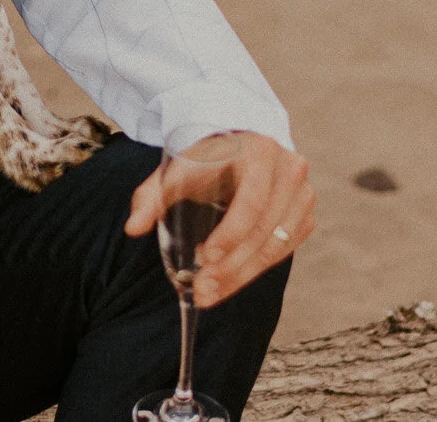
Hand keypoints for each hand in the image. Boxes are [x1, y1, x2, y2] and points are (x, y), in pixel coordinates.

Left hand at [125, 132, 313, 308]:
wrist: (240, 143)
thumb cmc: (206, 157)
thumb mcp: (177, 170)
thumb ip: (151, 196)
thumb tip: (132, 229)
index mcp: (260, 152)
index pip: (252, 201)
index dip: (230, 234)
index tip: (203, 257)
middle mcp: (289, 171)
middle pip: (264, 229)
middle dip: (232, 265)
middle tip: (202, 289)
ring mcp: (303, 194)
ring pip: (277, 245)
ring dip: (243, 275)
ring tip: (210, 293)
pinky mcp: (304, 215)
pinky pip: (285, 250)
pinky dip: (258, 269)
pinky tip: (230, 281)